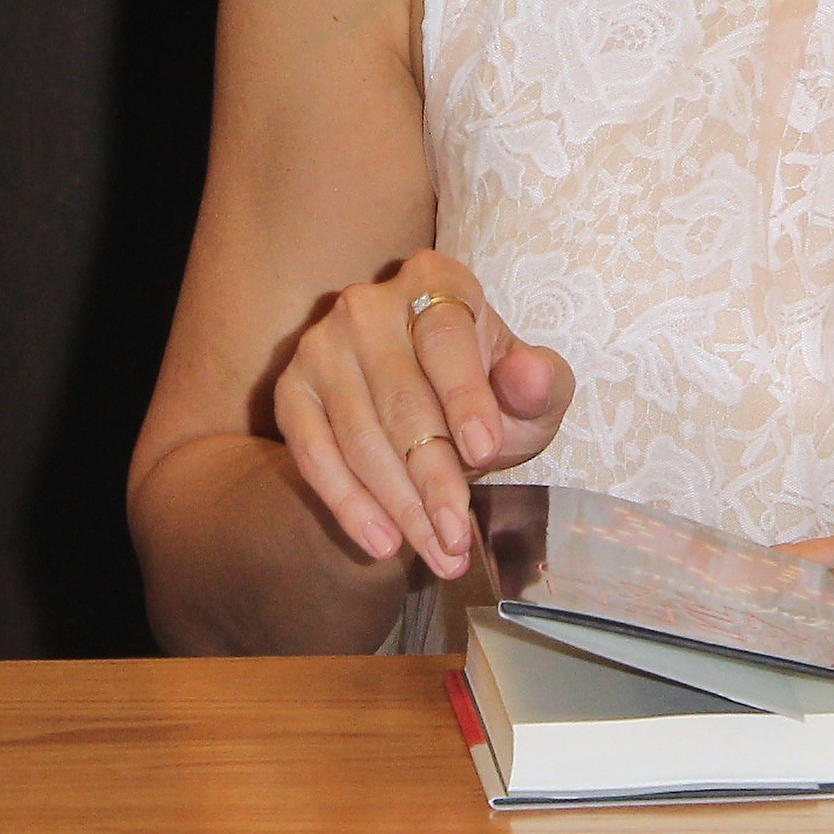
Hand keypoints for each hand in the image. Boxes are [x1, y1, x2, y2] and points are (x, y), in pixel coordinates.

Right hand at [271, 249, 575, 582]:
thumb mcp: (529, 389)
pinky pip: (314, 454)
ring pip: (358, 435)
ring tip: (436, 551)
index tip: (486, 452)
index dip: (465, 398)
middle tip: (458, 534)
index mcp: (435, 283)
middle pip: (400, 398)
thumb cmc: (487, 392)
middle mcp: (368, 305)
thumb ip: (541, 384)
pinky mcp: (292, 390)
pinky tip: (383, 542)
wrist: (430, 404)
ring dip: (398, 503)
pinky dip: (348, 504)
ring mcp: (322, 346)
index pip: (445, 340)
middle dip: (433, 476)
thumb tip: (531, 377)